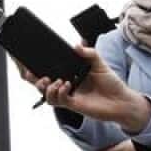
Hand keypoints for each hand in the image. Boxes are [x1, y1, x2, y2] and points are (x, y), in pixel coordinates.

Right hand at [28, 44, 150, 132]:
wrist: (122, 100)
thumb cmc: (111, 83)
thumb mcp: (100, 64)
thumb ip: (89, 53)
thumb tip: (76, 45)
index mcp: (70, 74)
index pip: (49, 70)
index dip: (36, 67)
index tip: (28, 60)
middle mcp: (66, 85)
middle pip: (42, 83)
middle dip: (32, 78)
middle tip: (32, 73)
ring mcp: (69, 95)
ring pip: (47, 94)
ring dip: (46, 87)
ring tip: (53, 80)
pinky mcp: (74, 105)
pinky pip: (60, 100)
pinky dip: (60, 92)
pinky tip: (66, 85)